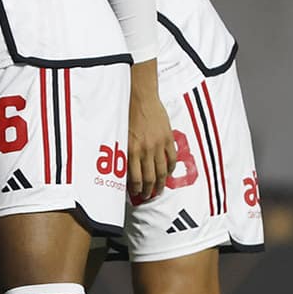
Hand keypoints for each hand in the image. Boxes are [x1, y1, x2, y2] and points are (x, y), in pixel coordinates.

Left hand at [125, 59, 175, 202]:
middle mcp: (145, 149)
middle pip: (149, 178)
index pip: (134, 177)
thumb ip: (125, 151)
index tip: (136, 194)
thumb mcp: (121, 135)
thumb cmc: (127, 114)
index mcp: (131, 149)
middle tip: (147, 196)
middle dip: (148, 190)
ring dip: (160, 183)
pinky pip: (172, 158)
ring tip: (159, 190)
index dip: (136, 189)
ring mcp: (158, 145)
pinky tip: (168, 173)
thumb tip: (124, 168)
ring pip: (162, 171)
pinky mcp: (168, 139)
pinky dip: (170, 168)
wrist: (140, 97)